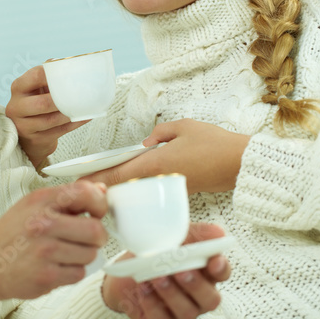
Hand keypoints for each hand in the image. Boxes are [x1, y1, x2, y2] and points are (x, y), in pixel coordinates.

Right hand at [0, 181, 107, 307]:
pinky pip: (79, 274)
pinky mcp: (47, 276)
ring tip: (65, 252)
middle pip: (96, 230)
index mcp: (41, 201)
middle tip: (87, 238)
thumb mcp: (33, 205)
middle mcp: (43, 224)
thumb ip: (66, 198)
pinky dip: (72, 272)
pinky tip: (56, 265)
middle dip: (97, 237)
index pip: (86, 193)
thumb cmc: (9, 235)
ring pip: (91, 255)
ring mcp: (45, 251)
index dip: (100, 204)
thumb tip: (101, 191)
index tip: (97, 212)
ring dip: (83, 256)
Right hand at [5, 65, 87, 168]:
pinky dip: (74, 124)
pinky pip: (58, 131)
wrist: (27, 135)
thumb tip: (69, 63)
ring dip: (69, 114)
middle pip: (41, 104)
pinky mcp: (34, 140)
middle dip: (61, 101)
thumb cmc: (36, 105)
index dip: (52, 74)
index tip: (69, 72)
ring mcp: (23, 126)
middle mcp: (16, 107)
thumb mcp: (36, 89)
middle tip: (78, 95)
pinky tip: (84, 117)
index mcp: (18, 88)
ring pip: (51, 120)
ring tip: (84, 107)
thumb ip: (49, 76)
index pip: (35, 76)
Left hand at [83, 119, 249, 193]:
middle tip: (85, 186)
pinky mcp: (180, 191)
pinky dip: (139, 187)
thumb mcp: (184, 127)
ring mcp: (170, 187)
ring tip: (103, 185)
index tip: (79, 183)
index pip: (118, 174)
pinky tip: (133, 183)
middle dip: (105, 186)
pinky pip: (153, 190)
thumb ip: (160, 133)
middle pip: (124, 185)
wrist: (241, 165)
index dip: (96, 179)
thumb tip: (147, 143)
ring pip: (138, 189)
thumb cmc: (215, 143)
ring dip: (122, 188)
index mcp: (156, 163)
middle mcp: (160, 179)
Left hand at [102, 223, 231, 318]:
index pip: (222, 273)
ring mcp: (183, 314)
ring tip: (156, 277)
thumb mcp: (174, 238)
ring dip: (171, 294)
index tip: (214, 260)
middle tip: (181, 271)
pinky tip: (143, 288)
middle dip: (196, 285)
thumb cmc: (154, 256)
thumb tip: (217, 232)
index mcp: (205, 274)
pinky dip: (152, 305)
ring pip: (187, 312)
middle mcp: (198, 298)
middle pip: (210, 299)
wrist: (124, 274)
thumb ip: (196, 235)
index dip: (221, 268)